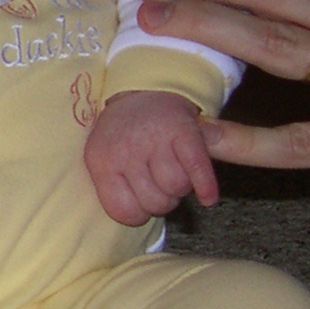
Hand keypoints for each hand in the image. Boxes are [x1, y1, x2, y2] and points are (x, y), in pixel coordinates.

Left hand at [84, 89, 220, 225]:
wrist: (143, 90)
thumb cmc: (122, 135)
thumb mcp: (101, 158)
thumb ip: (111, 188)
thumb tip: (134, 219)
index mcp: (102, 161)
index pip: (123, 211)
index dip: (139, 214)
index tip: (142, 203)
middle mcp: (127, 150)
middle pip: (155, 203)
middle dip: (162, 201)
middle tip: (159, 184)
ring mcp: (156, 140)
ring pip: (177, 188)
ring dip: (181, 188)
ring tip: (173, 173)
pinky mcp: (183, 131)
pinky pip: (198, 169)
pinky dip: (206, 187)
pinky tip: (208, 198)